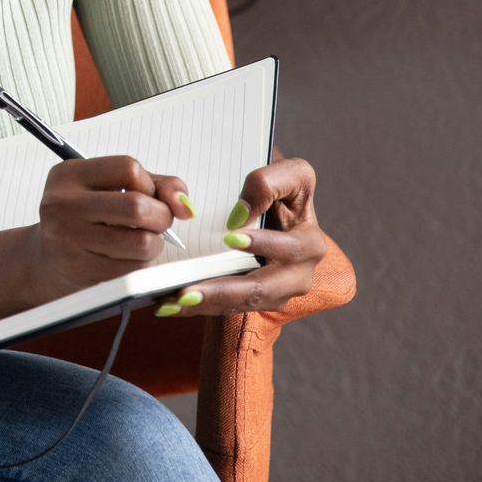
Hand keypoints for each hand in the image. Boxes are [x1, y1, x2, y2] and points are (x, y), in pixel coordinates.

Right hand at [21, 155, 193, 302]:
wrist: (45, 260)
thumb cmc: (86, 219)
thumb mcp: (110, 189)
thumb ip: (157, 186)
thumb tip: (186, 206)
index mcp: (68, 175)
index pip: (128, 168)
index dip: (148, 184)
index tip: (144, 195)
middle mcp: (63, 204)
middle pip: (137, 207)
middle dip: (160, 218)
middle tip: (155, 223)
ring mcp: (69, 240)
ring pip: (142, 243)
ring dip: (152, 245)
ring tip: (137, 242)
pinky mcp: (81, 272)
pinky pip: (133, 270)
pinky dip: (140, 266)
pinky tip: (124, 260)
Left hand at [156, 154, 325, 317]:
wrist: (274, 210)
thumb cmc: (279, 189)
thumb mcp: (287, 174)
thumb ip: (269, 182)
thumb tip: (240, 214)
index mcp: (309, 240)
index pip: (290, 245)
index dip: (263, 243)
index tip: (230, 237)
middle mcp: (300, 272)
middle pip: (263, 287)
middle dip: (225, 290)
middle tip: (189, 291)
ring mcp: (280, 290)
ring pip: (243, 302)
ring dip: (207, 304)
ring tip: (175, 302)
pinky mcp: (259, 299)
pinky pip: (230, 307)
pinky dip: (201, 307)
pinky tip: (172, 305)